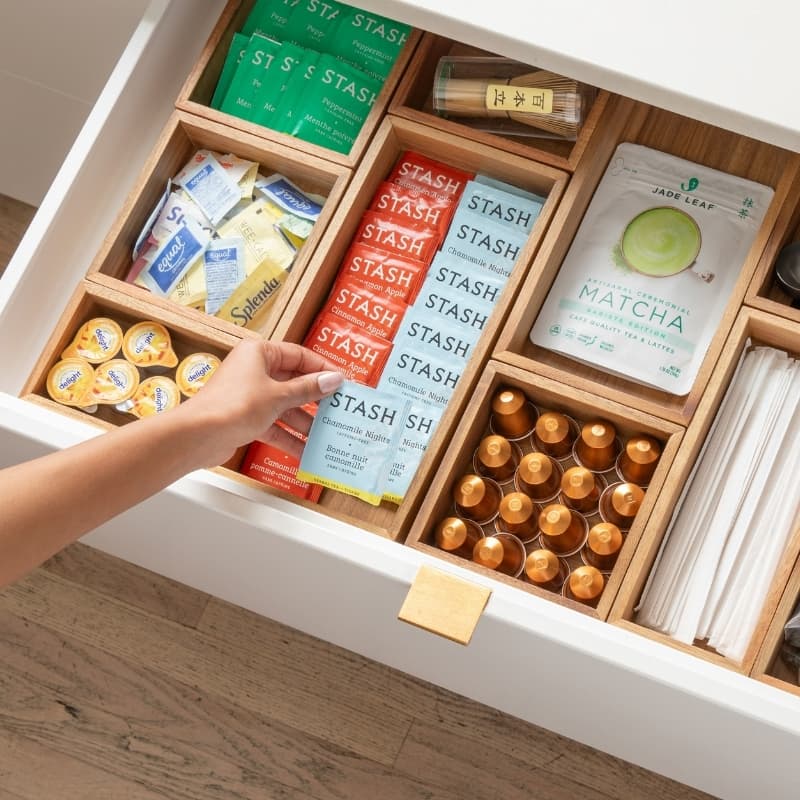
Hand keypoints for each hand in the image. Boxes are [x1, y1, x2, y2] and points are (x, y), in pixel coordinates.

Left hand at [180, 338, 343, 465]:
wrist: (198, 436)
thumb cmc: (235, 406)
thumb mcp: (278, 396)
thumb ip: (307, 389)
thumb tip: (334, 380)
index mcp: (260, 353)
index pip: (299, 355)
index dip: (322, 369)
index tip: (342, 382)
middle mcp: (254, 370)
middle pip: (293, 382)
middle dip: (315, 399)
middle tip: (338, 409)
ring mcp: (250, 395)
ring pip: (285, 406)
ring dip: (304, 422)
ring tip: (326, 435)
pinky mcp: (246, 418)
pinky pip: (274, 424)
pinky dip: (288, 436)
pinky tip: (305, 451)